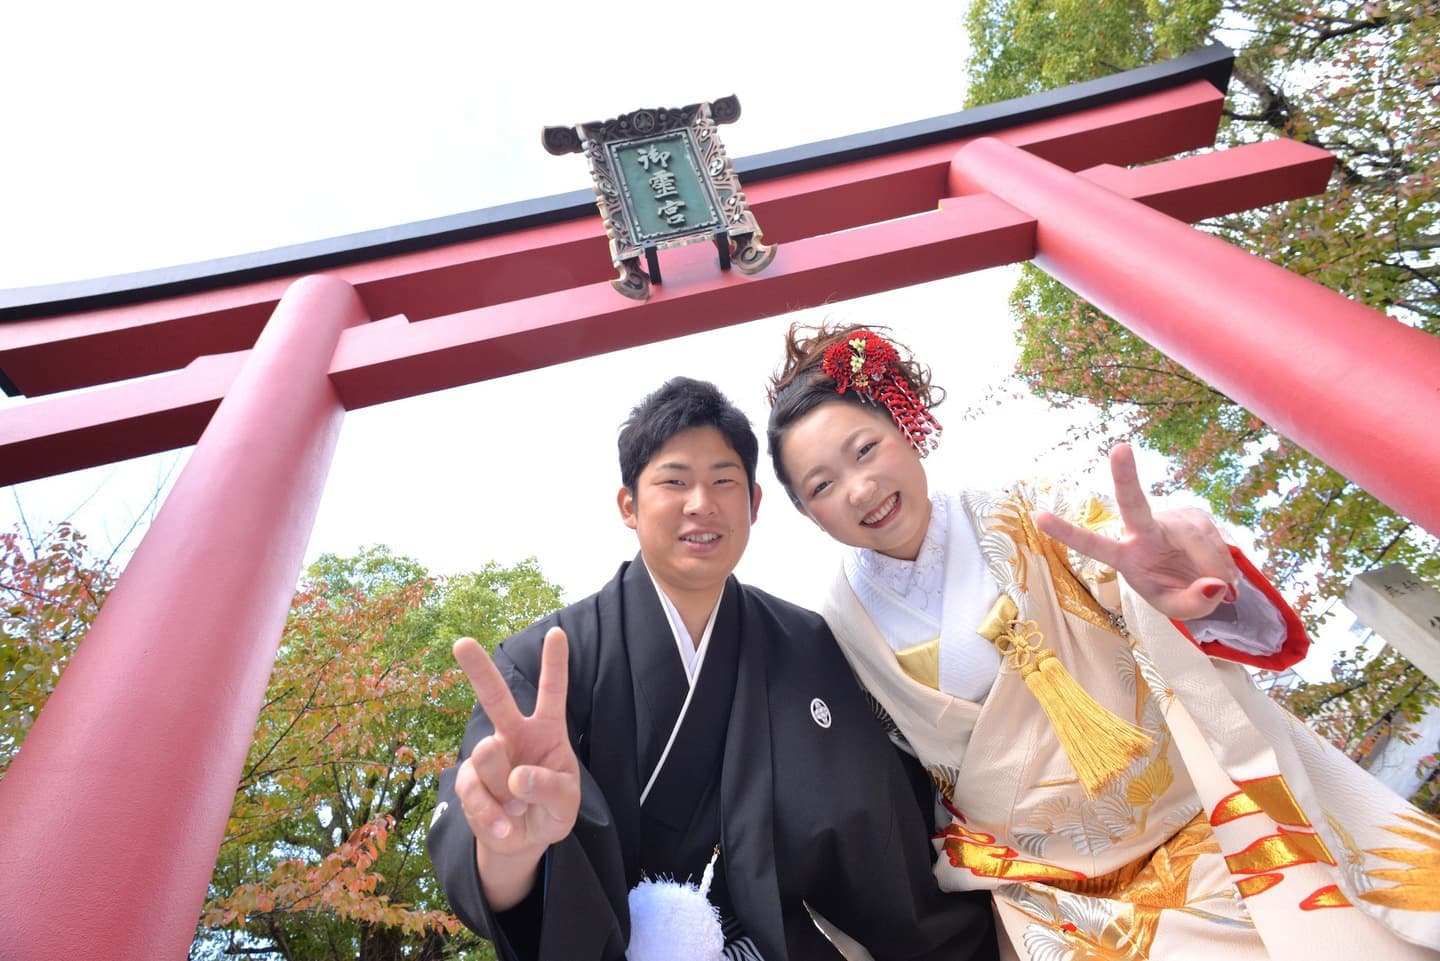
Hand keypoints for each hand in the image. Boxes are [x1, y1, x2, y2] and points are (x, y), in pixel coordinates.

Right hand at [452, 627, 579, 906]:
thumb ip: (550, 788)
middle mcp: (514, 735)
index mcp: (546, 730)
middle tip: (461, 643)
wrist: (524, 841)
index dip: (555, 663)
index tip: (557, 632)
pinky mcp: (468, 781)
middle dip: (478, 669)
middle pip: (495, 697)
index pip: (552, 693)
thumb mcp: (566, 803)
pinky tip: (504, 824)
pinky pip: (475, 793)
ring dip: (506, 791)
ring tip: (518, 807)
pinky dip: (492, 815)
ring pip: (488, 755)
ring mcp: (489, 756)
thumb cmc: (550, 810)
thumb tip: (517, 778)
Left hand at [1033, 444, 1239, 620]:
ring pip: (1196, 540)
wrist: (1197, 581)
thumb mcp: (1179, 611)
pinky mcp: (1195, 515)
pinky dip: (1224, 561)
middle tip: (1120, 448)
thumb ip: (1193, 603)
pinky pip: (1215, 538)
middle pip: (1133, 503)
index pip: (1093, 545)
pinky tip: (1223, 573)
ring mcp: (1170, 519)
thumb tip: (1216, 584)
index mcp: (1125, 556)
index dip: (1067, 532)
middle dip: (1125, 476)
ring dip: (1213, 566)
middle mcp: (1142, 531)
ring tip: (1221, 589)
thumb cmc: (1174, 593)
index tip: (1039, 516)